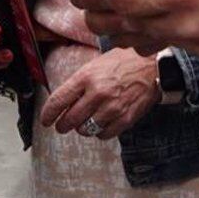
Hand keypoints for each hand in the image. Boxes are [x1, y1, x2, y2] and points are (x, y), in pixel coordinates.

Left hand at [37, 47, 159, 139]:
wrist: (152, 67)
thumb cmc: (122, 63)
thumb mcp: (95, 65)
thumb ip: (78, 83)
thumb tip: (62, 101)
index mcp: (86, 77)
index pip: (58, 101)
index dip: (48, 114)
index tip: (46, 120)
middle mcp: (97, 94)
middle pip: (69, 120)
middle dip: (63, 125)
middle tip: (63, 125)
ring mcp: (112, 108)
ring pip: (85, 130)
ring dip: (82, 128)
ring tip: (85, 122)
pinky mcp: (125, 119)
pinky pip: (103, 135)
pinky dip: (99, 132)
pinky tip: (101, 124)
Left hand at [71, 0, 198, 71]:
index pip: (122, 0)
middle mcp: (186, 26)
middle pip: (127, 27)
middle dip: (103, 16)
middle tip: (90, 7)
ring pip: (151, 43)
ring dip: (134, 31)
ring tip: (127, 18)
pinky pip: (183, 52)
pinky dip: (176, 39)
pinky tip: (185, 26)